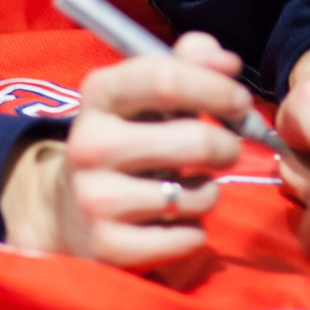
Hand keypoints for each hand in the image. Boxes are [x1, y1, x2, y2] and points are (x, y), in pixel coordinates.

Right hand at [0, 30, 246, 267]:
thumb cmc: (127, 139)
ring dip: (207, 191)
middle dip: (227, 147)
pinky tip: (171, 221)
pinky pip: (187, 238)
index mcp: (99, 94)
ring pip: (196, 195)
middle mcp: (90, 144)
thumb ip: (188, 65)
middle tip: (226, 151)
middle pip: (194, 140)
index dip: (216, 88)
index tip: (240, 101)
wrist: (69, 210)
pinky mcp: (107, 247)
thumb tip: (227, 62)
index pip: (166, 78)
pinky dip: (193, 231)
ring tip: (186, 187)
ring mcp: (95, 199)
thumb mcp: (146, 96)